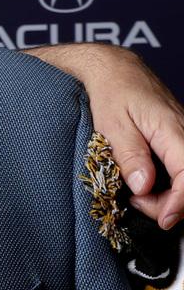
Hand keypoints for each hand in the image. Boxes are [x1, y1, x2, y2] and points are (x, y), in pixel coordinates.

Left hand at [39, 43, 183, 227]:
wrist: (117, 70)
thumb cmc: (113, 93)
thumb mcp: (113, 126)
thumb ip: (130, 156)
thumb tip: (145, 187)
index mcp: (174, 131)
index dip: (180, 203)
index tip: (162, 219)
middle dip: (170, 204)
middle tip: (136, 203)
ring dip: (167, 196)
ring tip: (135, 192)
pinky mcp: (179, 141)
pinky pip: (181, 169)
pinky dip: (166, 184)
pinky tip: (143, 183)